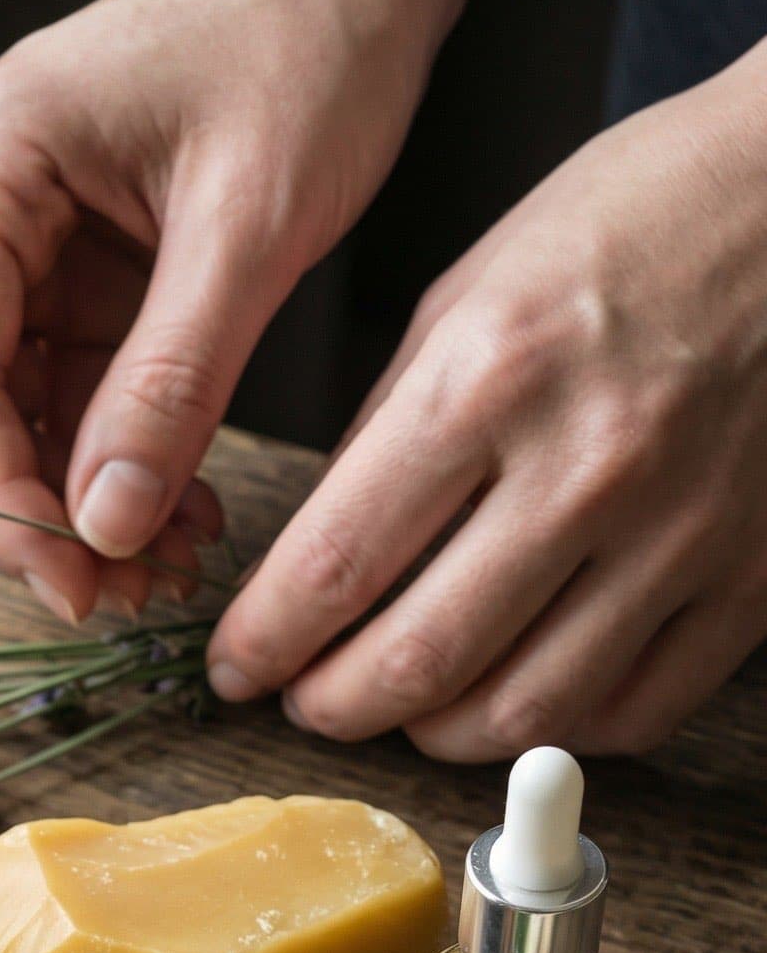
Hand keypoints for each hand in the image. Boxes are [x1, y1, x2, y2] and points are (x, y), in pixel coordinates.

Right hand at [0, 0, 511, 622]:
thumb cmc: (306, 48)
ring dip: (67, 510)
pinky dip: (103, 471)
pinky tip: (176, 512)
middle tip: (126, 596)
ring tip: (170, 565)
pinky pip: (51, 403)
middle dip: (24, 518)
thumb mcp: (249, 230)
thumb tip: (103, 533)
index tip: (79, 585)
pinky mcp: (52, 277)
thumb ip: (171, 387)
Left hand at [207, 48, 766, 757]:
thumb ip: (386, 433)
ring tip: (402, 709)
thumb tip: (316, 563)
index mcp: (493, 377)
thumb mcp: (472, 287)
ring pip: (525, 713)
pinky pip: (634, 710)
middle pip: (418, 664)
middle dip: (333, 707)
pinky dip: (557, 729)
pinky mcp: (754, 574)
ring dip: (435, 736)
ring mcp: (683, 530)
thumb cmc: (645, 216)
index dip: (264, 643)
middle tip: (306, 702)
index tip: (237, 664)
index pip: (335, 567)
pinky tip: (517, 696)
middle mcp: (589, 466)